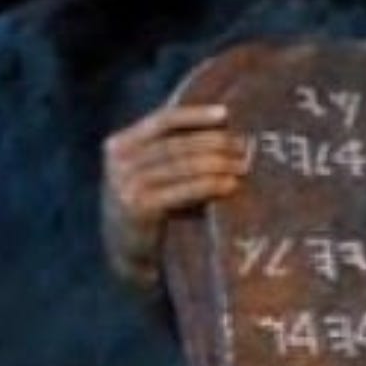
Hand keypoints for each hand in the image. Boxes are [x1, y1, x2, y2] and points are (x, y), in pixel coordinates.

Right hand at [100, 101, 248, 284]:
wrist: (128, 250)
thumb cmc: (151, 205)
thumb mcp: (152, 172)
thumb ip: (174, 149)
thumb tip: (224, 126)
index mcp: (121, 144)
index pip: (162, 120)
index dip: (195, 115)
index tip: (225, 114)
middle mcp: (119, 161)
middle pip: (176, 143)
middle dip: (214, 142)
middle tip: (245, 146)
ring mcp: (126, 185)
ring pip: (182, 164)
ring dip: (218, 163)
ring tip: (243, 165)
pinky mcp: (139, 208)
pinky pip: (183, 190)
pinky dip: (210, 185)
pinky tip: (230, 185)